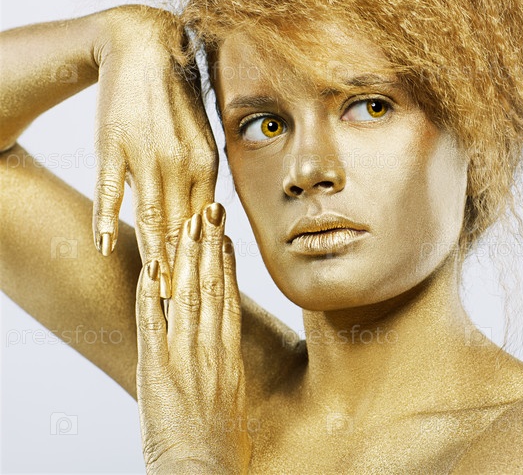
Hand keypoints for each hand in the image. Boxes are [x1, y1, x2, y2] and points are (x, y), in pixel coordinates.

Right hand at [92, 4, 217, 292]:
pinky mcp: (112, 145)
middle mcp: (179, 163)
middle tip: (181, 303)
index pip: (204, 221)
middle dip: (181, 266)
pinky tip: (102, 244)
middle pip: (179, 225)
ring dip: (152, 252)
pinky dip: (106, 216)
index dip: (203, 255)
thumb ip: (203, 175)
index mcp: (205, 163)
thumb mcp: (201, 135)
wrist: (145, 47)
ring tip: (154, 284)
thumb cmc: (177, 96)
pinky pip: (110, 188)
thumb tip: (206, 213)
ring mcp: (144, 155)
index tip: (206, 286)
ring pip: (150, 213)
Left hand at [135, 202, 250, 473]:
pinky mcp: (157, 368)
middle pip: (212, 287)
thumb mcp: (233, 405)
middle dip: (210, 247)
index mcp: (230, 358)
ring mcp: (184, 356)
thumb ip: (227, 376)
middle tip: (210, 212)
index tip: (227, 240)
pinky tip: (152, 267)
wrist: (205, 471)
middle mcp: (211, 349)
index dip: (227, 266)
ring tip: (189, 224)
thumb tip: (225, 362)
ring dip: (187, 256)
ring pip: (188, 294)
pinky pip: (153, 322)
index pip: (229, 301)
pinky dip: (152, 292)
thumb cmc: (221, 448)